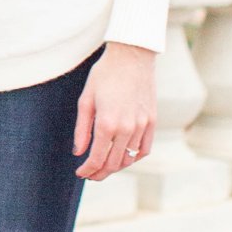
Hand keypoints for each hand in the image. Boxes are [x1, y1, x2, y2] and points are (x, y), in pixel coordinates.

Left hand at [72, 42, 156, 180]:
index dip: (87, 170)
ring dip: (116, 166)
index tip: (81, 173)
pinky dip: (135, 157)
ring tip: (105, 166)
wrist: (131, 56)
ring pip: (130, 158)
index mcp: (107, 123)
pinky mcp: (152, 121)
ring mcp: (142, 126)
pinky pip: (145, 149)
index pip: (96, 158)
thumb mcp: (86, 100)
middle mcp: (126, 128)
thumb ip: (82, 129)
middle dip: (100, 173)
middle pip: (113, 163)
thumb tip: (78, 152)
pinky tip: (125, 157)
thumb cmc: (105, 75)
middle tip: (91, 175)